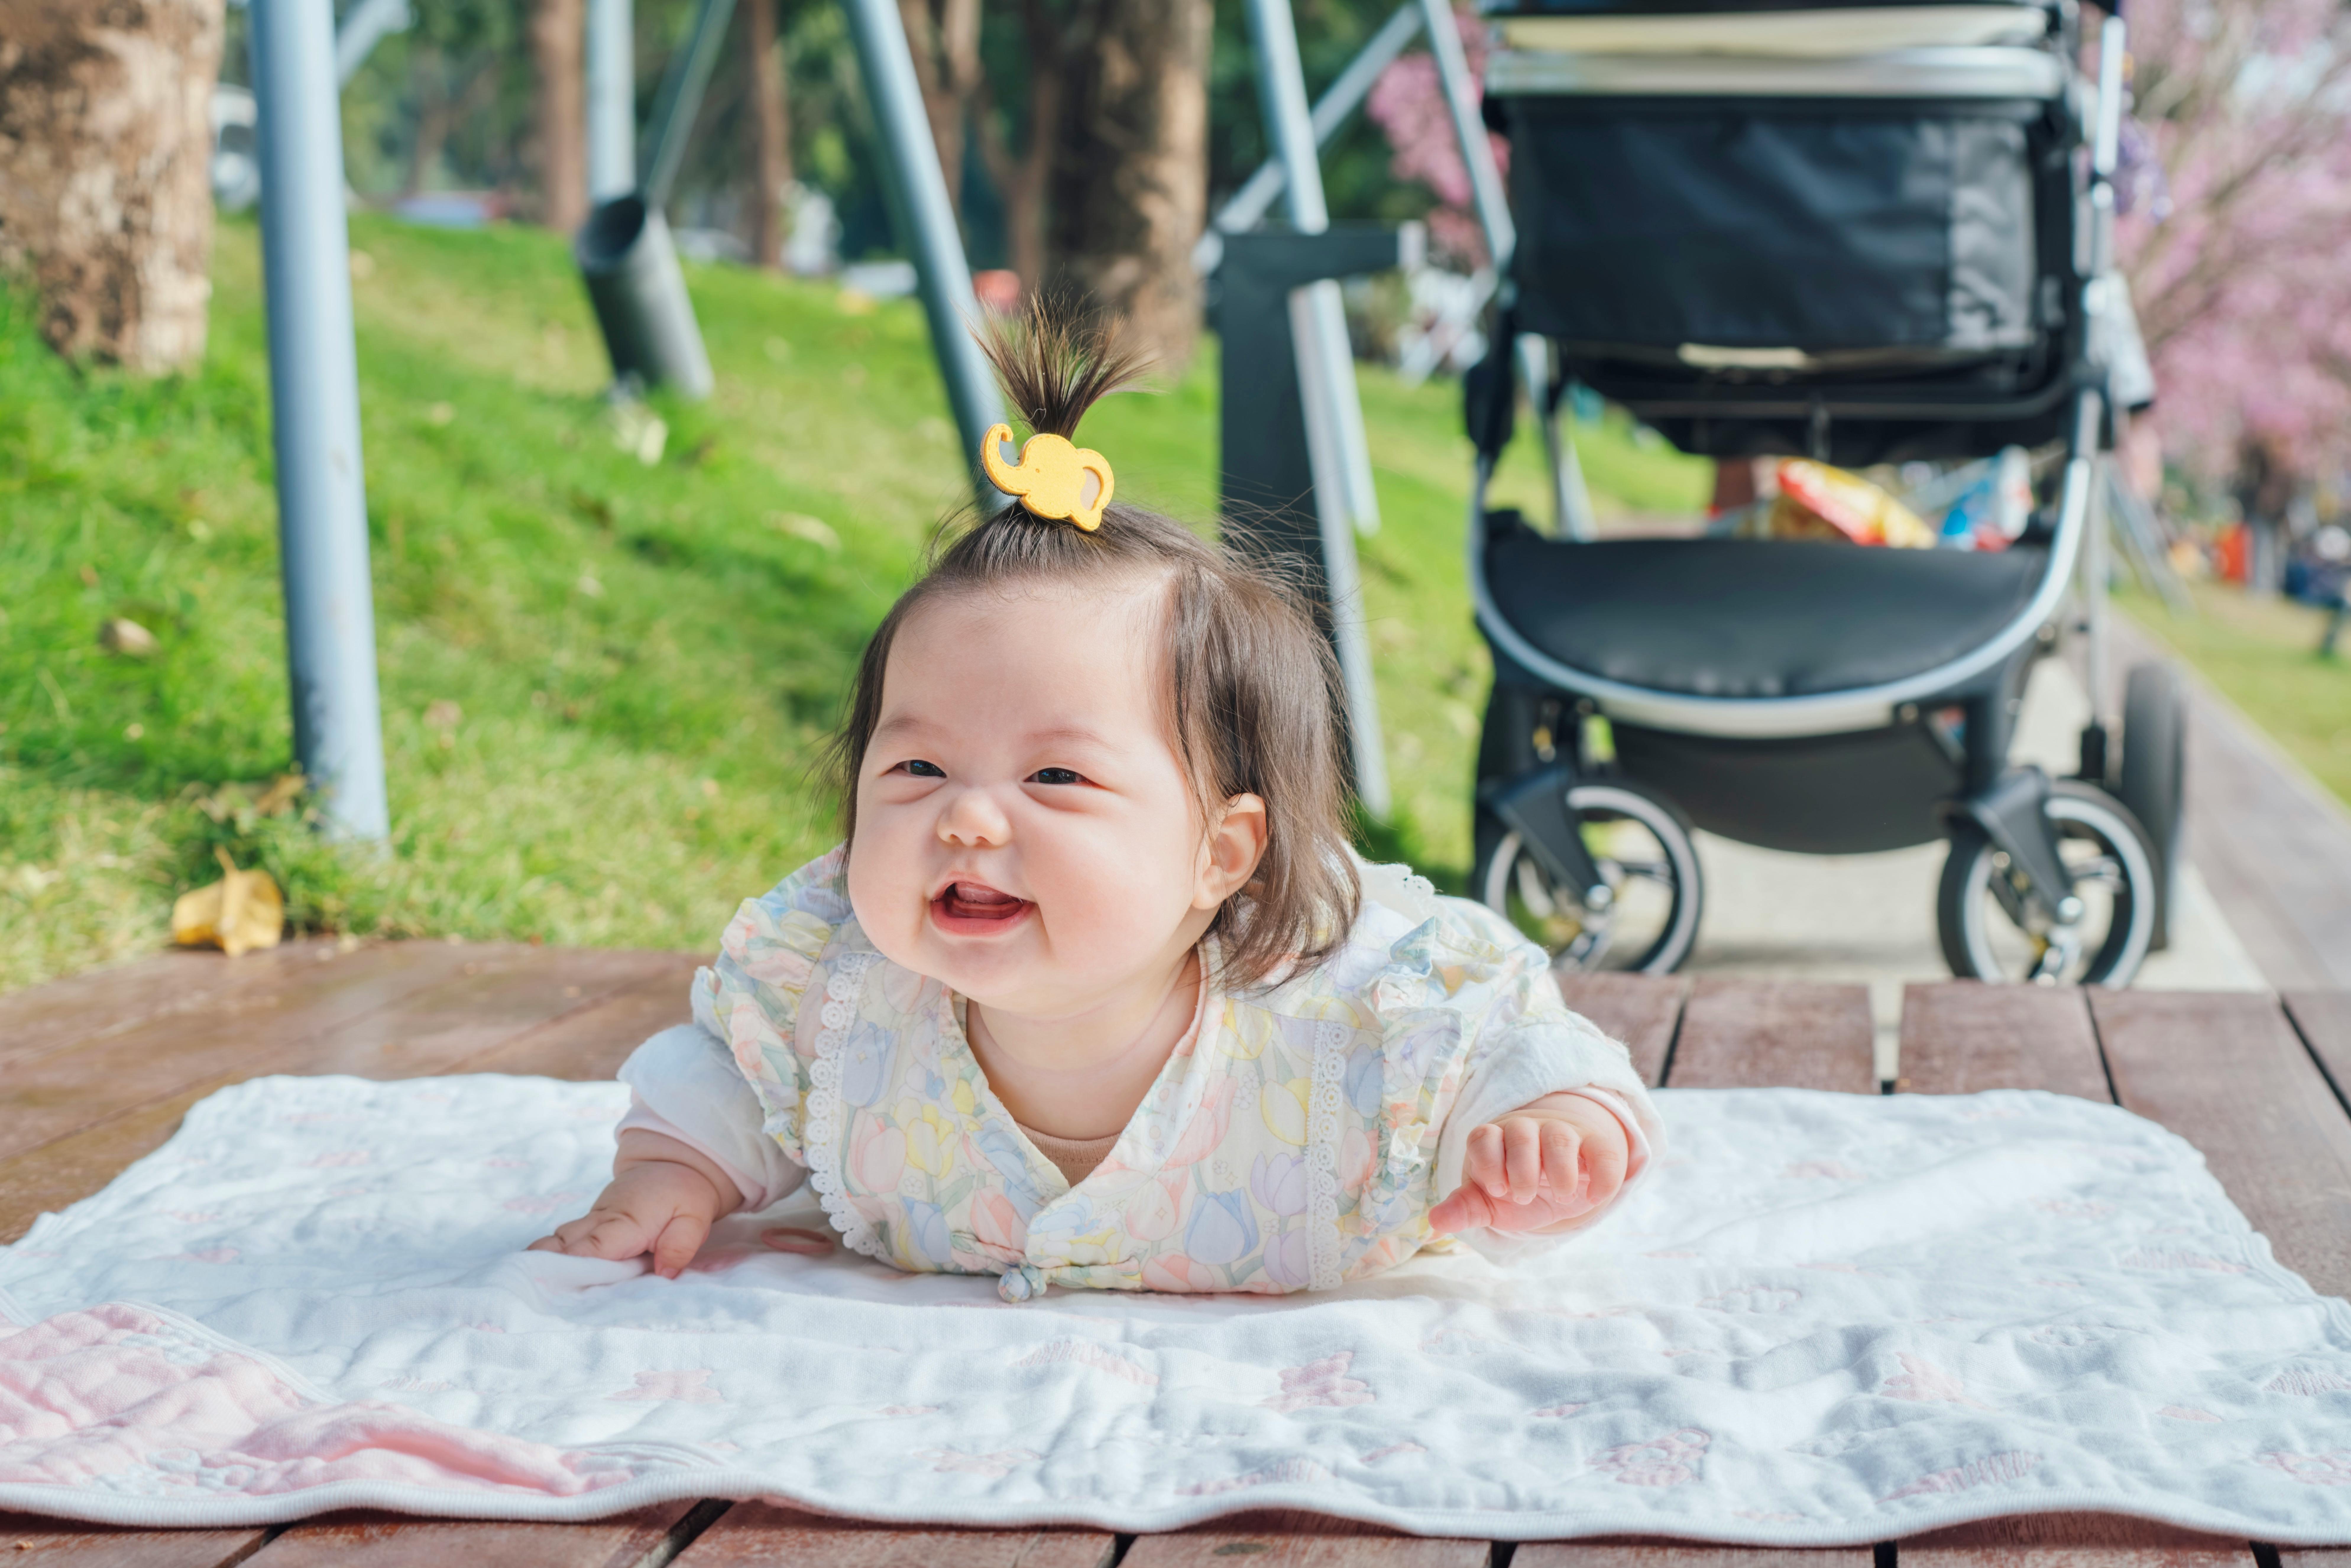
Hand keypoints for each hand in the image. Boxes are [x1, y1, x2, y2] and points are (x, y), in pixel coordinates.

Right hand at [528, 1131, 737, 1277]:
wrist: (673, 1165)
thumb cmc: (684, 1194)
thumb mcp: (695, 1218)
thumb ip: (680, 1245)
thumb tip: (664, 1274)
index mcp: (626, 1222)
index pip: (593, 1248)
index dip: (571, 1268)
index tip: (551, 1288)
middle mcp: (601, 1220)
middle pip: (563, 1245)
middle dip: (545, 1270)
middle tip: (530, 1297)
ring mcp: (592, 1221)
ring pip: (558, 1242)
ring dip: (545, 1263)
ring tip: (531, 1293)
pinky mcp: (590, 1224)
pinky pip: (566, 1241)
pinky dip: (555, 1257)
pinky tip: (546, 1279)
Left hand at [1428, 1092, 1629, 1235]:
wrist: (1558, 1181)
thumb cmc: (1515, 1188)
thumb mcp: (1490, 1202)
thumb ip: (1466, 1208)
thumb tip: (1436, 1221)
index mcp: (1494, 1140)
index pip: (1484, 1137)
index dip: (1488, 1162)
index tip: (1497, 1190)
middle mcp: (1526, 1130)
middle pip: (1520, 1133)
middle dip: (1521, 1168)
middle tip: (1523, 1197)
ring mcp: (1561, 1134)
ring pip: (1559, 1137)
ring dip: (1559, 1170)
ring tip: (1560, 1196)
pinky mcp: (1594, 1146)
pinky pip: (1602, 1150)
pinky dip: (1602, 1174)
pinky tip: (1593, 1197)